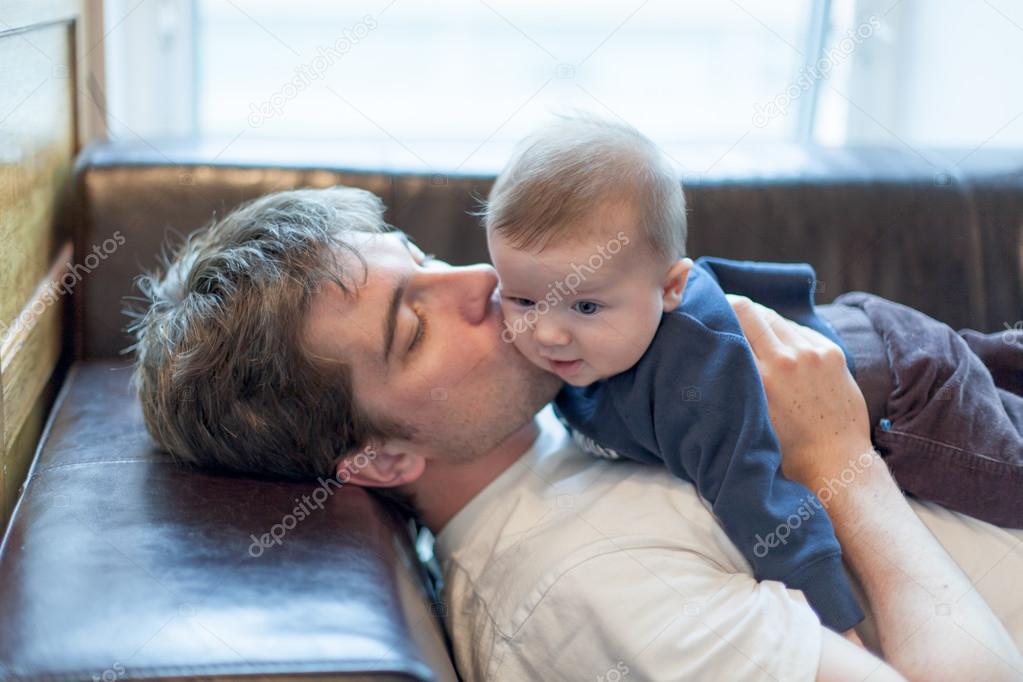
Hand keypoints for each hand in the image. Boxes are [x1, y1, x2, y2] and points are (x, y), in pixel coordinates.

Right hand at [725, 295, 873, 489]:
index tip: (708, 311)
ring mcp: (813, 353)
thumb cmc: (785, 449)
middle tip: (724, 312)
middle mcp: (787, 359)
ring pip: (777, 319)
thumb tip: (715, 353)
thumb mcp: (750, 415)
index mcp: (761, 377)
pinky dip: (786, 335)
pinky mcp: (832, 353)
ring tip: (752, 334)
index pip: (733, 321)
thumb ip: (735, 383)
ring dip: (761, 322)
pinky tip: (781, 350)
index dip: (718, 311)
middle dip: (735, 307)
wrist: (835, 461)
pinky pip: (800, 331)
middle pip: (752, 310)